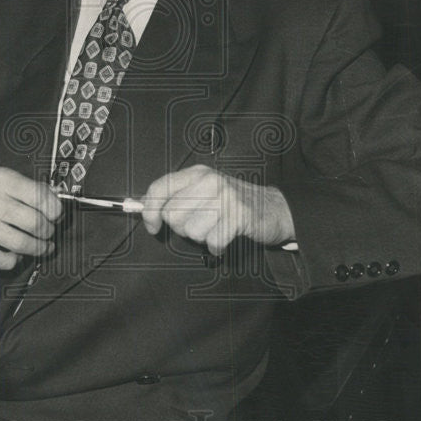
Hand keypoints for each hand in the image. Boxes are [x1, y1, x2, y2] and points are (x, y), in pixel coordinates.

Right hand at [0, 167, 62, 269]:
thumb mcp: (4, 183)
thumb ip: (33, 188)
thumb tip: (59, 199)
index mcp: (1, 179)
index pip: (40, 196)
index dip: (55, 210)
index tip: (57, 216)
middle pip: (35, 223)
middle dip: (48, 232)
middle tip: (48, 234)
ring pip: (22, 244)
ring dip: (38, 249)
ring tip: (42, 247)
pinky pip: (3, 260)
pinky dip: (14, 261)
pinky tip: (16, 255)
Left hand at [141, 164, 294, 254]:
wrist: (276, 209)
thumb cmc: (233, 204)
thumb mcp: (205, 191)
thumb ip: (177, 197)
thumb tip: (145, 208)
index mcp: (197, 173)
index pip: (160, 188)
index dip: (150, 211)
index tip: (152, 227)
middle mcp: (209, 180)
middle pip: (173, 216)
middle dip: (183, 228)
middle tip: (202, 224)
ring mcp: (225, 197)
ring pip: (191, 231)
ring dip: (202, 237)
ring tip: (217, 228)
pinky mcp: (238, 215)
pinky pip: (212, 242)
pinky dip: (218, 247)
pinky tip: (227, 238)